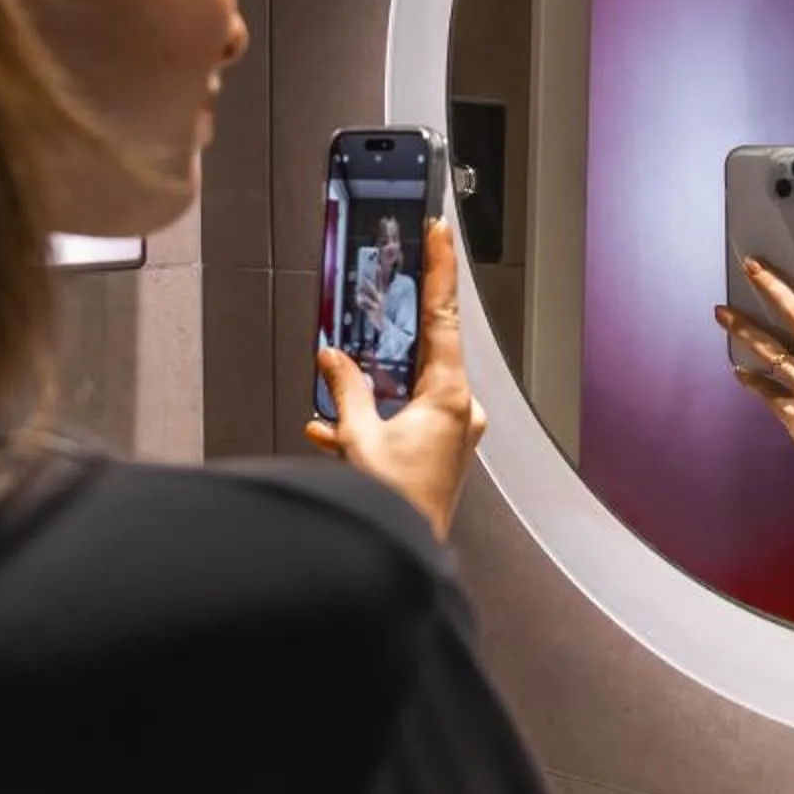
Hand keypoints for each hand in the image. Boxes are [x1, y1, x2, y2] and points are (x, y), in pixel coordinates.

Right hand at [310, 218, 486, 540]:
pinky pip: (410, 415)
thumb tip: (332, 358)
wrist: (410, 558)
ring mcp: (456, 430)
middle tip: (388, 290)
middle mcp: (461, 410)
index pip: (444, 317)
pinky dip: (377, 416)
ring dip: (377, 383)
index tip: (440, 236)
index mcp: (449, 397)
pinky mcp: (445, 448)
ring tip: (338, 386)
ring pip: (413, 384)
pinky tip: (335, 429)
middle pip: (429, 348)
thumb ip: (345, 392)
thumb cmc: (397, 506)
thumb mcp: (359, 440)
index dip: (440, 271)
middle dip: (398, 328)